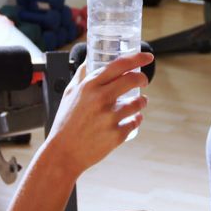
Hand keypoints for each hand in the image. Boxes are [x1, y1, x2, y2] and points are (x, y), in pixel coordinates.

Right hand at [43, 52, 153, 176]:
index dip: (137, 58)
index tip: (148, 57)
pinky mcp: (117, 135)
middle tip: (143, 81)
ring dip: (142, 101)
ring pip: (138, 102)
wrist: (63, 153)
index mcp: (89, 86)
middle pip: (133, 80)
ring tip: (139, 102)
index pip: (119, 65)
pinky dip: (136, 119)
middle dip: (143, 78)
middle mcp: (101, 99)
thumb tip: (89, 60)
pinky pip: (135, 122)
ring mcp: (110, 118)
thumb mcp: (69, 94)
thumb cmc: (65, 123)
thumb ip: (81, 76)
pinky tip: (132, 119)